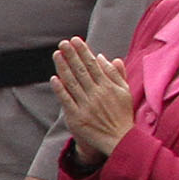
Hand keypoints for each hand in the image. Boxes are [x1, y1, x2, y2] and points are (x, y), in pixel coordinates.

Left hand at [50, 35, 132, 165]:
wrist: (119, 139)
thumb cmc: (122, 114)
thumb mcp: (124, 91)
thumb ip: (116, 73)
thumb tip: (104, 57)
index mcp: (108, 86)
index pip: (93, 65)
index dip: (83, 52)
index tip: (75, 40)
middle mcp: (96, 94)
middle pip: (81, 71)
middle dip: (71, 55)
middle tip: (63, 43)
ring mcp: (86, 105)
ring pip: (72, 83)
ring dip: (63, 68)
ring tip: (57, 55)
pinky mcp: (77, 117)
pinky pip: (67, 100)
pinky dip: (60, 89)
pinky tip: (54, 78)